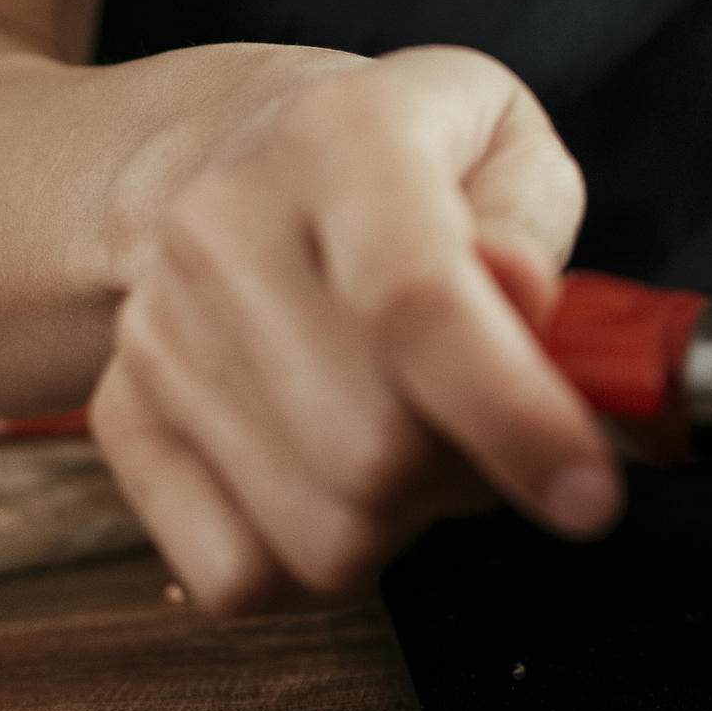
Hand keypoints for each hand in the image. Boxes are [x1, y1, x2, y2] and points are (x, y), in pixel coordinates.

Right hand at [89, 45, 610, 614]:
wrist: (227, 153)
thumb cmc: (409, 163)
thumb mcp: (505, 144)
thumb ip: (531, 222)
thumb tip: (518, 296)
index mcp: (339, 134)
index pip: (415, 299)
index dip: (514, 413)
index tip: (590, 492)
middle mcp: (223, 226)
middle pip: (373, 449)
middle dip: (473, 474)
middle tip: (492, 427)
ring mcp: (157, 329)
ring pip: (318, 535)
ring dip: (404, 525)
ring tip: (415, 438)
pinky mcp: (121, 419)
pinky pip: (240, 576)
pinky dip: (318, 566)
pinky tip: (339, 481)